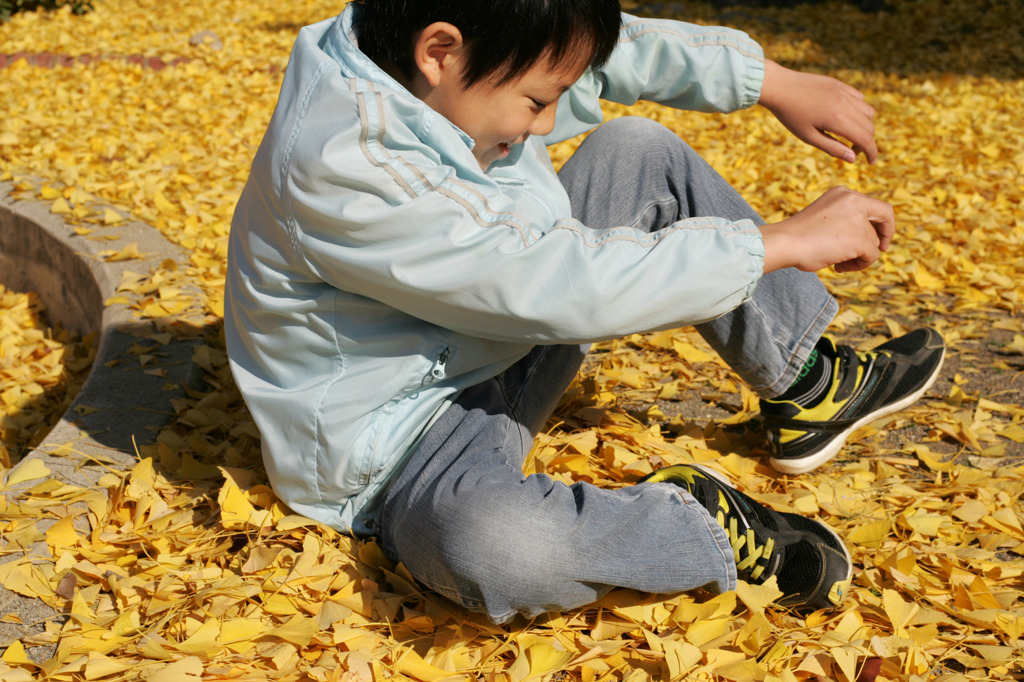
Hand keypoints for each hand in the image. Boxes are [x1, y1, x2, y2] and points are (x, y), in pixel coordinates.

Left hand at [758, 60, 876, 163]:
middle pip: (869, 127)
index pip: (865, 139)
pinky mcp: (841, 85)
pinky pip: (860, 99)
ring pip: (868, 112)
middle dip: (866, 142)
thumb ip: (832, 148)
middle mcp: (845, 104)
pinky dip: (859, 111)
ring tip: (849, 134)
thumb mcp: (808, 136)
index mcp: (837, 120)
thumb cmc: (790, 115)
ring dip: (865, 126)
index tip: (871, 162)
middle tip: (851, 151)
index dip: (871, 152)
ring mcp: (844, 92)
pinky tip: (845, 117)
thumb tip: (852, 159)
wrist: (780, 87)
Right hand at [760, 187, 894, 272]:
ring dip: (859, 256)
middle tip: (872, 253)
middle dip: (878, 240)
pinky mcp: (860, 239)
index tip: (879, 238)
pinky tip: (839, 266)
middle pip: (881, 223)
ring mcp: (858, 219)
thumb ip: (847, 220)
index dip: (884, 224)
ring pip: (874, 243)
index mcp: (844, 193)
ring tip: (838, 262)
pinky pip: (871, 256)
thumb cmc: (798, 235)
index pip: (878, 206)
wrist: (785, 242)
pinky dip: (859, 265)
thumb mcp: (826, 217)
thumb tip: (870, 240)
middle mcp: (854, 200)